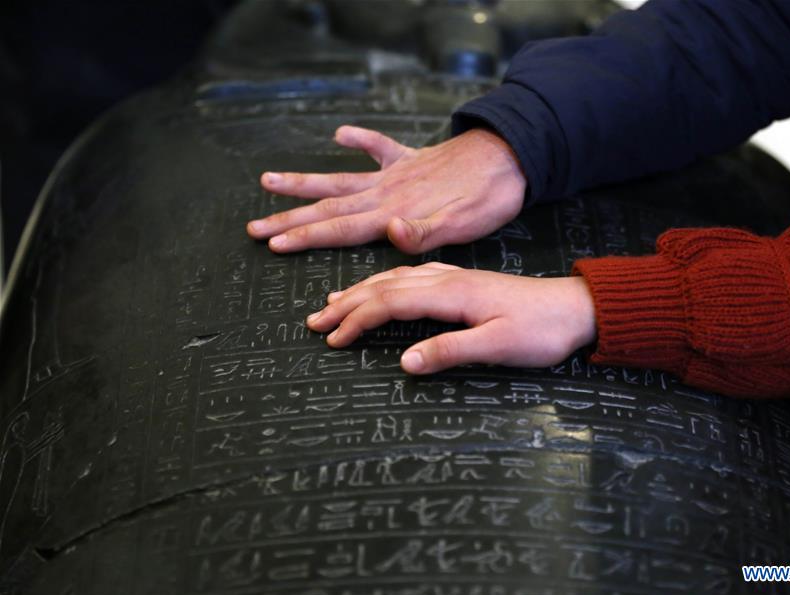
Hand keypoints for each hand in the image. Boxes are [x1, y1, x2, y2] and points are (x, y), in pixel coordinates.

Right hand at [246, 126, 526, 253]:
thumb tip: (389, 234)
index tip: (273, 244)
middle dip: (289, 220)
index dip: (305, 237)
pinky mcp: (411, 160)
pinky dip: (360, 139)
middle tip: (254, 227)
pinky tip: (339, 133)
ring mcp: (396, 174)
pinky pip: (379, 148)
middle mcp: (386, 192)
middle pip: (328, 207)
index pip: (340, 228)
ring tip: (268, 180)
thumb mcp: (463, 224)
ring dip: (304, 183)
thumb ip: (424, 233)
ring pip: (340, 180)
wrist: (513, 155)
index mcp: (394, 212)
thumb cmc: (489, 198)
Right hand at [305, 263, 596, 373]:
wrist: (576, 308)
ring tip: (334, 302)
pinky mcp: (464, 282)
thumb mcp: (499, 345)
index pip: (390, 302)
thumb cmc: (542, 331)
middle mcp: (448, 279)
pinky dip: (388, 283)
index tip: (332, 339)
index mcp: (451, 293)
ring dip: (363, 291)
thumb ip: (450, 351)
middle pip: (385, 286)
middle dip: (348, 304)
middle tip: (315, 321)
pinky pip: (414, 277)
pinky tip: (384, 287)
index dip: (358, 320)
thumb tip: (404, 363)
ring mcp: (456, 278)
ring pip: (397, 279)